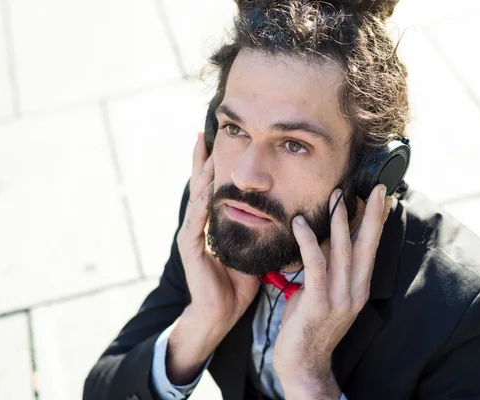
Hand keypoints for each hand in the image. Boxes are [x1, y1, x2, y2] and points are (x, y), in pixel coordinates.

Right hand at [176, 132, 259, 328]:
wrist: (222, 310)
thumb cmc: (239, 280)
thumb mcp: (254, 246)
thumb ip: (261, 226)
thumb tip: (289, 209)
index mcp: (215, 221)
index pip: (215, 186)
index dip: (218, 164)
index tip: (225, 138)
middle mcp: (200, 222)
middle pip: (201, 183)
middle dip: (204, 158)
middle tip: (205, 131)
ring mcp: (192, 233)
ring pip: (197, 195)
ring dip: (202, 172)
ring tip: (206, 148)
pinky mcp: (189, 247)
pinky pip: (196, 221)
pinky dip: (203, 203)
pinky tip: (209, 189)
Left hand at [273, 184, 392, 394]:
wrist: (303, 364)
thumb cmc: (309, 325)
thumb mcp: (322, 292)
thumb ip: (326, 267)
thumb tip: (322, 237)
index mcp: (359, 288)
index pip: (371, 249)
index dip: (377, 223)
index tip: (383, 198)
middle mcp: (355, 292)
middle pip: (366, 246)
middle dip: (372, 215)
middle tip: (377, 189)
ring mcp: (339, 299)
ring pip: (343, 252)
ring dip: (339, 221)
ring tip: (337, 196)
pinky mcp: (319, 304)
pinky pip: (315, 266)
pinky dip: (308, 242)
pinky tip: (300, 224)